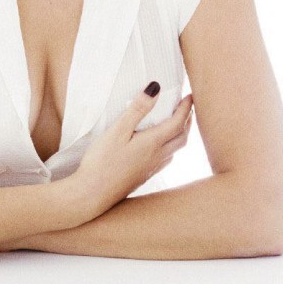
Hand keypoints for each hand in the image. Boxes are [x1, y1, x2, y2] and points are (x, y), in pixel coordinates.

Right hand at [72, 84, 193, 217]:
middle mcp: (156, 157)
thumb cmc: (102, 161)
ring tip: (177, 123)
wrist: (92, 194)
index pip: (177, 123)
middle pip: (182, 137)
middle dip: (188, 120)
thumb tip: (155, 88)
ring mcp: (151, 168)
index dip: (186, 108)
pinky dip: (171, 147)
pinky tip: (160, 146)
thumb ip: (137, 109)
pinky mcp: (143, 176)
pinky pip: (166, 160)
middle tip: (187, 107)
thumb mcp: (117, 130)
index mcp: (152, 143)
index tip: (190, 95)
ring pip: (176, 150)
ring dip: (181, 134)